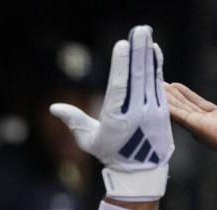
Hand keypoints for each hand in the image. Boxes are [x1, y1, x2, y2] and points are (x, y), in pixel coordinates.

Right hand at [50, 26, 173, 199]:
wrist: (140, 172)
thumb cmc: (110, 155)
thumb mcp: (88, 141)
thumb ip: (73, 121)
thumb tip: (54, 107)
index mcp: (116, 119)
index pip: (119, 87)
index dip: (121, 65)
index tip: (122, 45)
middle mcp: (136, 113)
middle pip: (137, 77)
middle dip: (138, 51)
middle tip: (139, 30)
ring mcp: (151, 111)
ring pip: (149, 77)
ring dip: (147, 54)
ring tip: (146, 33)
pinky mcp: (162, 111)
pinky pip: (158, 84)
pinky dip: (156, 66)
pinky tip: (154, 51)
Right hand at [165, 83, 216, 169]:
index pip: (198, 105)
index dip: (186, 95)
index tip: (175, 86)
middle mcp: (207, 124)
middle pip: (185, 106)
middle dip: (172, 96)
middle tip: (158, 84)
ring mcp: (200, 126)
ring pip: (179, 110)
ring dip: (166, 99)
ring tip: (155, 87)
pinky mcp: (197, 127)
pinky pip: (179, 115)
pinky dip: (168, 107)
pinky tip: (158, 99)